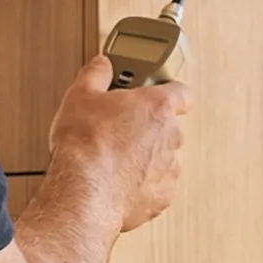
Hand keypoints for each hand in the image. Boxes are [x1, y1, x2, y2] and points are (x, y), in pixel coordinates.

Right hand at [46, 56, 192, 232]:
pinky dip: (140, 185)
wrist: (84, 192)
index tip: (156, 93)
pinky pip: (155, 187)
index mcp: (157, 106)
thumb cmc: (85, 145)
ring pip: (162, 159)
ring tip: (113, 160)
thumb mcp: (80, 95)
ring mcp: (169, 169)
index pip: (181, 92)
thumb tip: (102, 65)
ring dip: (144, 158)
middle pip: (167, 127)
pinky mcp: (162, 197)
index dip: (169, 91)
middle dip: (146, 128)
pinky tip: (116, 182)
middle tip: (118, 129)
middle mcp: (171, 136)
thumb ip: (96, 74)